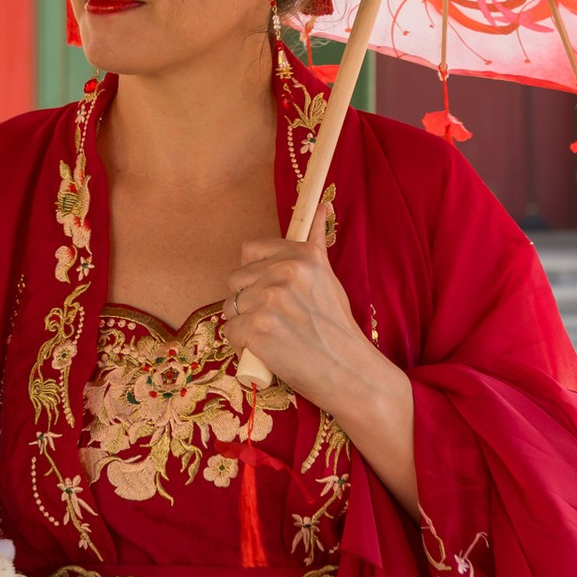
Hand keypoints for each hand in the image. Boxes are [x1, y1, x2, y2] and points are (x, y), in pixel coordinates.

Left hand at [224, 239, 418, 508]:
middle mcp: (284, 273)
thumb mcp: (329, 277)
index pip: (249, 251)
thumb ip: (316, 241)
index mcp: (301, 256)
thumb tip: (323, 205)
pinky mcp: (255, 328)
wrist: (348, 371)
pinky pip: (229, 331)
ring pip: (230, 307)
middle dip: (247, 300)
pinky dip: (242, 345)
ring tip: (273, 336)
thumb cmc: (337, 328)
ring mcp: (267, 300)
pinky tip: (266, 349)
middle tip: (275, 320)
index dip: (255, 273)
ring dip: (244, 323)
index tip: (270, 291)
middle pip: (235, 280)